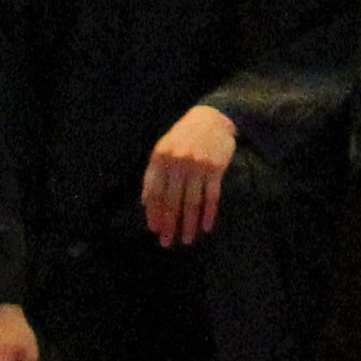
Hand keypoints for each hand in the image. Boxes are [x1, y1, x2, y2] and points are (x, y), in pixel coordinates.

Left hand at [144, 105, 239, 246]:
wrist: (212, 118)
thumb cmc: (183, 137)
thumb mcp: (163, 149)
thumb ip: (153, 173)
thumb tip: (144, 203)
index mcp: (160, 157)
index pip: (154, 192)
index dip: (154, 213)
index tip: (156, 231)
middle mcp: (177, 161)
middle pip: (172, 200)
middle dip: (169, 224)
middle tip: (168, 242)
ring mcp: (198, 164)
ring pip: (192, 202)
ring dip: (189, 224)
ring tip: (186, 240)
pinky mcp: (216, 167)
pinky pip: (212, 196)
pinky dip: (209, 214)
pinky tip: (206, 227)